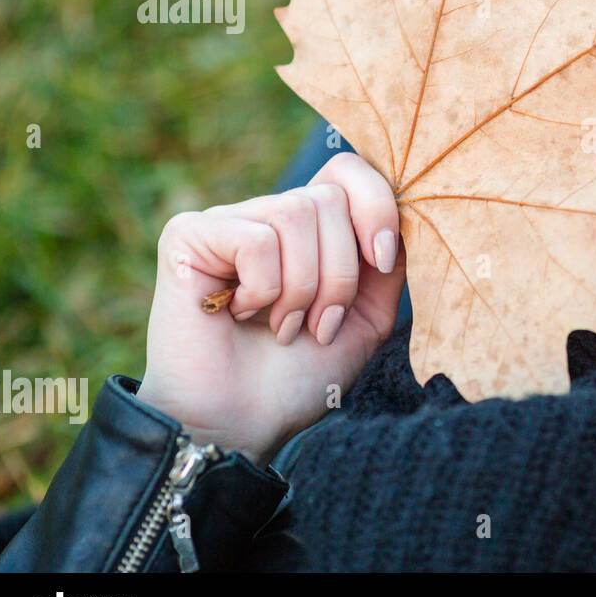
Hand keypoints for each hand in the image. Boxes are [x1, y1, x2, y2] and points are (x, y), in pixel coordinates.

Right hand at [138, 152, 407, 468]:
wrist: (243, 425)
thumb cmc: (301, 377)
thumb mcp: (367, 316)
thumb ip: (388, 261)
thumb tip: (407, 212)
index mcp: (309, 229)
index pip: (349, 171)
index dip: (376, 207)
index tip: (381, 261)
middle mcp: (266, 214)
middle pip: (329, 198)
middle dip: (339, 273)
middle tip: (316, 324)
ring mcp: (226, 222)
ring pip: (297, 213)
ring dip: (303, 288)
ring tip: (282, 327)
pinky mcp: (188, 235)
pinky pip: (257, 239)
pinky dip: (264, 289)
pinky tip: (240, 314)